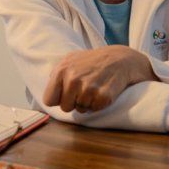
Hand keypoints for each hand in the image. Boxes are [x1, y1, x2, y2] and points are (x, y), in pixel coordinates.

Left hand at [43, 45, 157, 113]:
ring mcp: (88, 88)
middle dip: (74, 102)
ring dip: (87, 103)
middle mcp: (73, 79)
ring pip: (80, 110)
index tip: (67, 94)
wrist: (121, 59)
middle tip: (86, 89)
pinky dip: (99, 104)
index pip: (49, 100)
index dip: (59, 99)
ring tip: (96, 88)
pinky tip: (103, 91)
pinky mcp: (102, 96)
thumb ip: (57, 73)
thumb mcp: (72, 59)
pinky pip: (94, 110)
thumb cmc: (94, 60)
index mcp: (62, 70)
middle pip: (65, 108)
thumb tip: (47, 92)